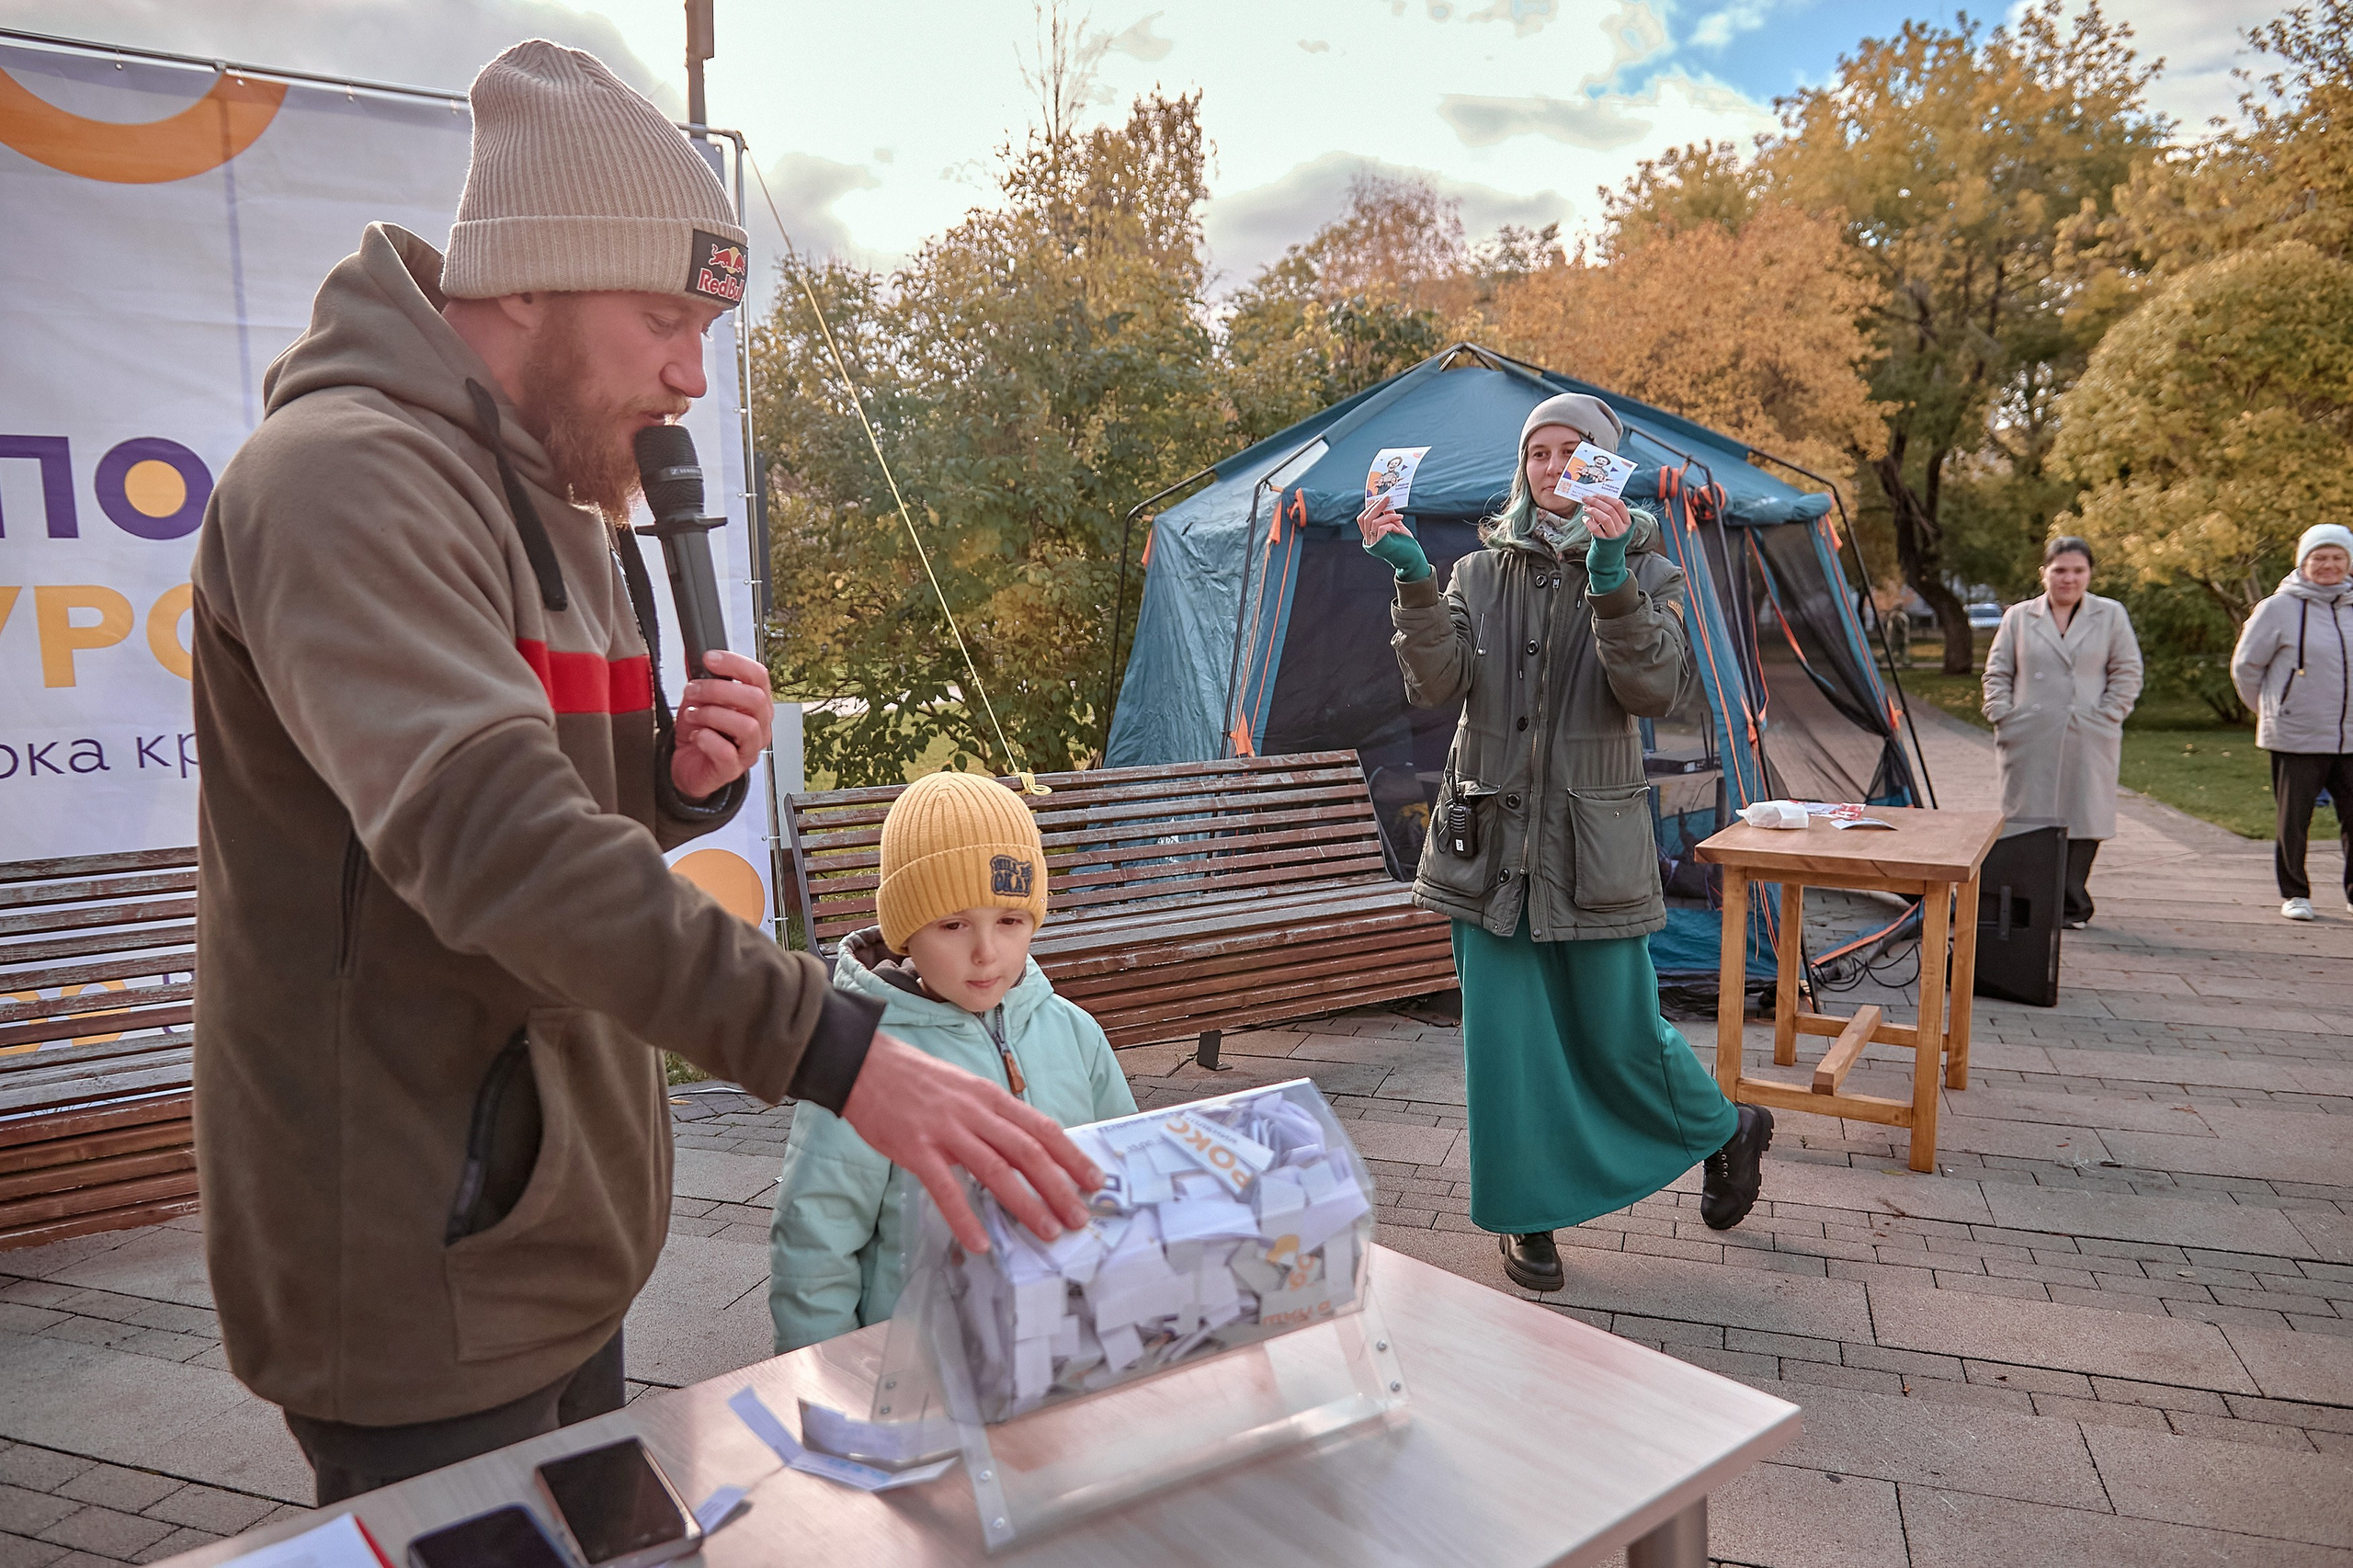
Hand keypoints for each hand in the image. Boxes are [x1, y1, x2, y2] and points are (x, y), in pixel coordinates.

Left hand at [669, 649, 774, 798]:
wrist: (689, 767)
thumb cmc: (701, 734)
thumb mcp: (699, 701)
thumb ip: (701, 681)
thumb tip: (694, 660)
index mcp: (755, 705)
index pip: (758, 676)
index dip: (735, 663)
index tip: (710, 659)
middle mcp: (759, 726)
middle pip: (755, 699)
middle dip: (718, 689)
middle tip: (694, 690)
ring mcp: (749, 749)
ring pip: (746, 726)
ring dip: (712, 715)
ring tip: (692, 715)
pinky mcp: (733, 768)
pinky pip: (726, 751)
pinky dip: (706, 739)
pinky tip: (696, 736)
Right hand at [839, 1032, 1100, 1251]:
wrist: (864, 1065)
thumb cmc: (917, 1081)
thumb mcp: (965, 1089)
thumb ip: (993, 1117)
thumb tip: (1025, 1149)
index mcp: (990, 1096)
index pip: (1042, 1127)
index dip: (1072, 1155)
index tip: (1094, 1180)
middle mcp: (975, 1112)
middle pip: (1028, 1152)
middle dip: (1059, 1187)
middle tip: (1079, 1217)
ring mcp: (945, 1130)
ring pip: (996, 1170)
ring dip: (1026, 1204)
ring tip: (1047, 1231)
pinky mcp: (915, 1148)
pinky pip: (945, 1188)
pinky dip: (964, 1217)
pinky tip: (980, 1242)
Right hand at [1356, 494, 1409, 547]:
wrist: (1413, 558)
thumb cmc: (1406, 544)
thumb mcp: (1396, 526)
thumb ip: (1389, 516)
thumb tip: (1386, 503)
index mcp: (1370, 537)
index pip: (1362, 519)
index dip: (1369, 507)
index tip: (1379, 498)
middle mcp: (1369, 541)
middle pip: (1365, 518)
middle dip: (1377, 506)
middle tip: (1387, 498)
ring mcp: (1373, 544)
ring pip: (1373, 522)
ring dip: (1388, 516)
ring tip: (1400, 517)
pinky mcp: (1380, 545)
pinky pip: (1381, 528)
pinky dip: (1390, 524)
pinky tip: (1398, 529)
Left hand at [1583, 493, 1632, 539]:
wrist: (1608, 554)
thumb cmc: (1609, 534)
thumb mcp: (1613, 523)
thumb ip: (1607, 512)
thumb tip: (1594, 498)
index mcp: (1627, 521)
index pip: (1619, 504)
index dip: (1606, 497)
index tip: (1595, 494)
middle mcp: (1623, 529)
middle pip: (1610, 510)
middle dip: (1596, 502)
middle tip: (1586, 499)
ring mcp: (1614, 537)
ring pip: (1605, 518)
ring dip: (1593, 510)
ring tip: (1585, 508)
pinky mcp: (1604, 543)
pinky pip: (1596, 530)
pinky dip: (1589, 522)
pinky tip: (1584, 519)